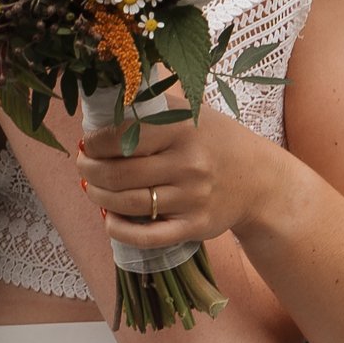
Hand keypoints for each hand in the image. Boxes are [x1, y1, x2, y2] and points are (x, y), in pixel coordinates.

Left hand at [77, 90, 281, 251]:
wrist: (259, 180)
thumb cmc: (215, 140)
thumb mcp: (190, 112)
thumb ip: (151, 106)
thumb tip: (102, 105)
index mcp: (182, 129)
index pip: (123, 137)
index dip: (95, 143)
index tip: (87, 144)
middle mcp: (188, 164)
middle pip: (118, 174)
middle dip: (89, 171)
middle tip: (84, 167)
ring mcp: (192, 198)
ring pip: (127, 204)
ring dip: (99, 197)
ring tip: (92, 188)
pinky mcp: (195, 226)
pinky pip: (148, 236)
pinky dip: (120, 230)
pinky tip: (109, 220)